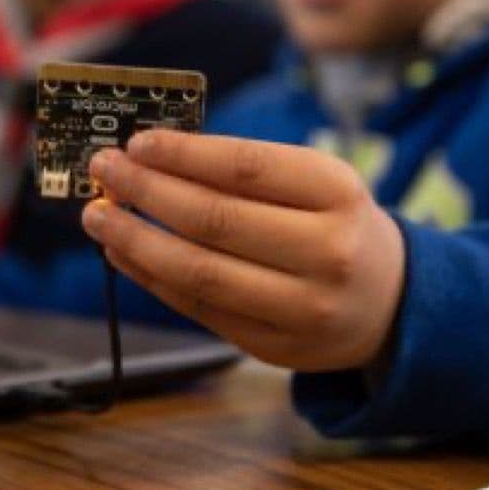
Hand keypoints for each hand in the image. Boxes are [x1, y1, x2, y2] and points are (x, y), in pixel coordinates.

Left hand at [81, 130, 406, 372]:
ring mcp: (302, 307)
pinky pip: (199, 308)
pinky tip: (122, 254)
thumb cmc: (335, 224)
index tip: (136, 142)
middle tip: (104, 171)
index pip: (246, 167)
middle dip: (146, 192)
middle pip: (215, 219)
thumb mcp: (315, 181)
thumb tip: (150, 157)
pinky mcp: (275, 347)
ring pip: (199, 272)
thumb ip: (244, 170)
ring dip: (134, 241)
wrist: (390, 301)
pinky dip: (151, 278)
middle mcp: (327, 252)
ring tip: (98, 216)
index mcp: (338, 192)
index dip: (183, 153)